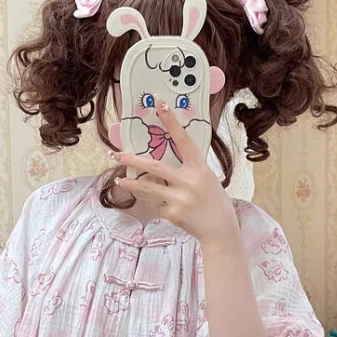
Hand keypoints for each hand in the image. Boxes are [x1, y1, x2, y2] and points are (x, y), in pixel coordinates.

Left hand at [113, 103, 240, 248]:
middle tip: (116, 153)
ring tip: (120, 182)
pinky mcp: (173, 213)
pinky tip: (172, 210)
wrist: (220, 231)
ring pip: (148, 188)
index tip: (160, 104)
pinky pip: (158, 206)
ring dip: (131, 185)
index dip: (171, 121)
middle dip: (132, 160)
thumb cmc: (214, 203)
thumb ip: (187, 172)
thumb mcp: (207, 180)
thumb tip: (158, 171)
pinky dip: (161, 206)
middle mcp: (189, 181)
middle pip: (154, 166)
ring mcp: (180, 198)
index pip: (183, 140)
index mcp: (199, 168)